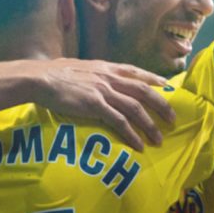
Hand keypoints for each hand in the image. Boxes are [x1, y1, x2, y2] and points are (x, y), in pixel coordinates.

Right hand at [32, 59, 175, 151]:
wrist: (40, 78)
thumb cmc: (55, 73)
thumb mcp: (81, 68)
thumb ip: (95, 73)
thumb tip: (99, 78)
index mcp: (106, 67)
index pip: (136, 72)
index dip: (154, 79)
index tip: (167, 86)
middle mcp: (109, 78)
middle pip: (143, 92)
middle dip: (161, 106)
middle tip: (172, 119)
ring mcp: (103, 92)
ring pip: (135, 109)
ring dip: (150, 125)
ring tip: (158, 139)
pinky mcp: (95, 106)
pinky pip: (119, 122)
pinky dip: (131, 135)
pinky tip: (138, 145)